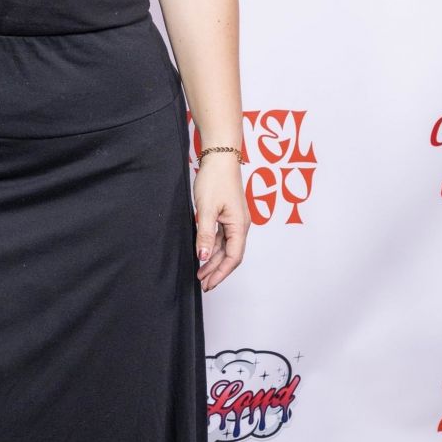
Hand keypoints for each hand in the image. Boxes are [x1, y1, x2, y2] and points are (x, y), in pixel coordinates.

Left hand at [192, 154, 247, 291]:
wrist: (220, 156)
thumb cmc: (215, 179)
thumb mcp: (206, 209)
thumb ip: (205, 234)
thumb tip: (203, 256)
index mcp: (239, 225)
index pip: (233, 257)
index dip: (221, 273)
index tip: (209, 284)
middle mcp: (240, 225)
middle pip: (230, 255)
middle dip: (216, 270)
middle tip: (203, 284)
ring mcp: (234, 220)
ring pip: (224, 246)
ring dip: (213, 260)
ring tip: (200, 273)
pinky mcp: (228, 215)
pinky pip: (221, 236)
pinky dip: (212, 247)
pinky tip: (202, 253)